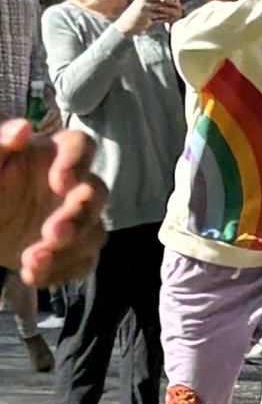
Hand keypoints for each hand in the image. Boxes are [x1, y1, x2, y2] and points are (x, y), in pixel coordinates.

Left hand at [0, 122, 104, 287]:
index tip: (59, 183)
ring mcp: (75, 221)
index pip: (81, 145)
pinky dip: (62, 272)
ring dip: (70, 250)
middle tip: (54, 234)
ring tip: (31, 261)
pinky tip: (33, 275)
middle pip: (96, 193)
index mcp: (50, 157)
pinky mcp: (71, 252)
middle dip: (79, 215)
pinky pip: (83, 263)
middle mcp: (71, 187)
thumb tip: (23, 128)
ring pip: (95, 232)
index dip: (78, 163)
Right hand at [117, 0, 182, 35]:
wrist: (123, 27)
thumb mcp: (139, 9)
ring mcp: (144, 9)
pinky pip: (159, 17)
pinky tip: (171, 20)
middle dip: (171, 2)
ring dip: (171, 11)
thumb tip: (161, 5)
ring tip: (178, 13)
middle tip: (180, 5)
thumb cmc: (132, 19)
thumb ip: (149, 6)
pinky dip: (166, 18)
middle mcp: (143, 2)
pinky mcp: (146, 17)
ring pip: (162, 9)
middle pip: (161, 0)